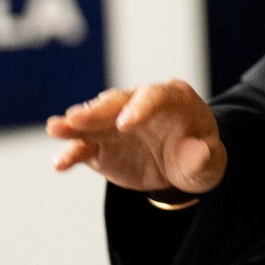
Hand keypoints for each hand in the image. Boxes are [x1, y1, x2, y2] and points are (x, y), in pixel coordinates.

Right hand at [45, 80, 226, 195]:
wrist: (181, 169)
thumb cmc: (199, 157)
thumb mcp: (209, 162)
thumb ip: (203, 158)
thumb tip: (200, 153)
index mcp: (172, 98)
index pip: (154, 95)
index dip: (139, 107)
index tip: (125, 124)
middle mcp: (138, 104)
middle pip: (115, 102)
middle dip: (96, 111)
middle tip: (76, 118)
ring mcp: (115, 124)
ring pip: (92, 120)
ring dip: (73, 124)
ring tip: (55, 129)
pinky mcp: (101, 146)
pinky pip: (83, 148)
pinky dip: (71, 154)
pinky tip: (60, 164)